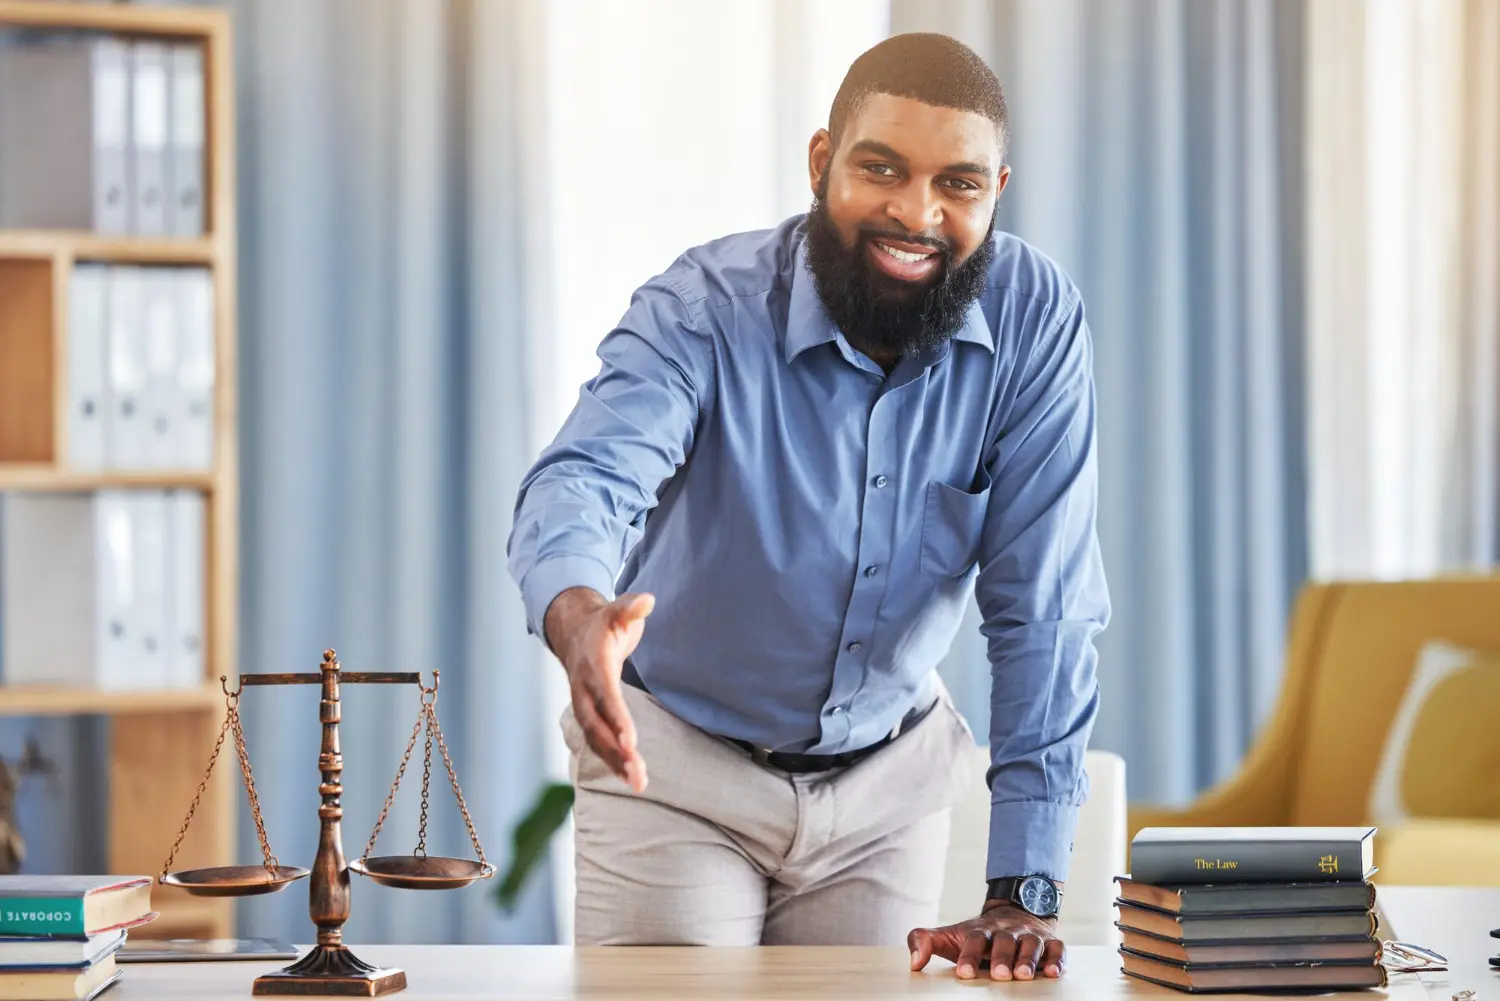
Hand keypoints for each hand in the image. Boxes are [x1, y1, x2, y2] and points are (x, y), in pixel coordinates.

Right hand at [544, 587, 654, 792]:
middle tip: (637, 773)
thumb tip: (647, 600)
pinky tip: (630, 778)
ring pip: (595, 739)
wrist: (574, 633)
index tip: (631, 742)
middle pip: (596, 725)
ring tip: (638, 783)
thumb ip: (630, 607)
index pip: (605, 695)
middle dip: (615, 750)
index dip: (617, 718)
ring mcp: (583, 704)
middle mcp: (583, 689)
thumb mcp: (617, 610)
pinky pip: (597, 742)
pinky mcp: (588, 715)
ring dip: (615, 762)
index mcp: (593, 665)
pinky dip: (612, 761)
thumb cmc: (603, 624)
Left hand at [908, 902, 1064, 980]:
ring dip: (1028, 959)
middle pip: (1005, 941)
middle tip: (998, 974)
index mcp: (981, 931)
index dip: (969, 955)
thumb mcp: (950, 936)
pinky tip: (1053, 972)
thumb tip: (913, 962)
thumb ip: (925, 941)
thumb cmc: (978, 935)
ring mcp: (1030, 936)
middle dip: (1002, 957)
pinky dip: (1056, 959)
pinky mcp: (1050, 942)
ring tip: (1024, 975)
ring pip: (1031, 944)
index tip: (963, 973)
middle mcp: (1007, 931)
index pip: (974, 940)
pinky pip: (1057, 948)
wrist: (1015, 912)